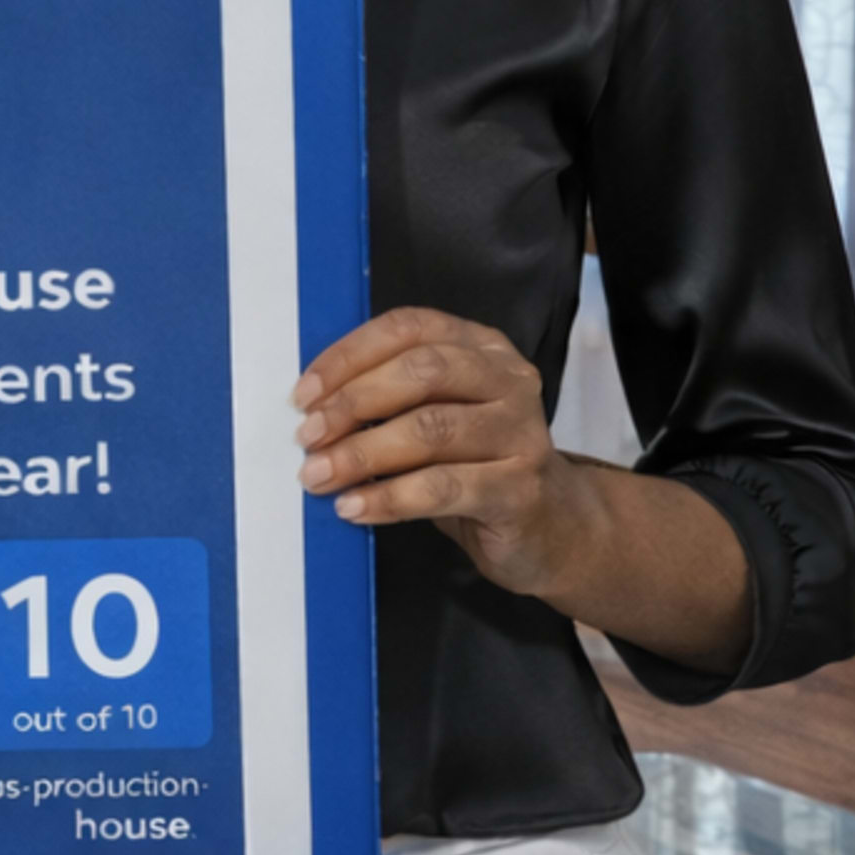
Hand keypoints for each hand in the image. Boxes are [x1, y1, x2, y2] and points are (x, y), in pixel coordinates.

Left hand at [292, 307, 590, 597]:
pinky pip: (442, 488)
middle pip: (422, 373)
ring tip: (318, 476)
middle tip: (308, 437)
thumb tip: (312, 408)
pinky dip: (389, 497)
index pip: (410, 328)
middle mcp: (509, 380)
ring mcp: (521, 433)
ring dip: (362, 453)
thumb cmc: (476, 464)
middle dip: (353, 403)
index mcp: (482, 348)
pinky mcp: (520, 488)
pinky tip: (354, 507)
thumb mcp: (438, 416)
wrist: (550, 526)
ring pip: (431, 430)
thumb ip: (392, 398)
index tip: (304, 393)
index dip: (351, 355)